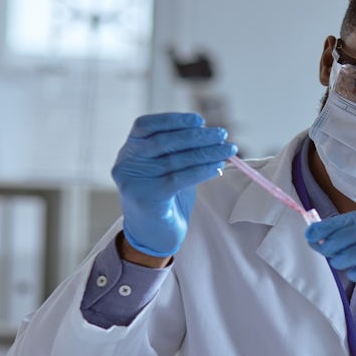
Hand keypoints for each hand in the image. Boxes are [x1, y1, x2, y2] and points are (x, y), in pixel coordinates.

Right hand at [112, 113, 236, 256]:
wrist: (152, 235)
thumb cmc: (164, 197)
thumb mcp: (168, 167)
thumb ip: (180, 150)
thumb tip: (211, 134)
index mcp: (129, 150)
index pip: (147, 125)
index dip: (173, 120)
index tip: (199, 120)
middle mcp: (127, 163)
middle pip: (165, 141)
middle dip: (198, 136)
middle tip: (223, 135)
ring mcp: (134, 180)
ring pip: (176, 160)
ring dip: (207, 152)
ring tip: (228, 150)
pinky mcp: (147, 197)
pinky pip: (180, 178)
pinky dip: (202, 170)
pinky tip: (217, 167)